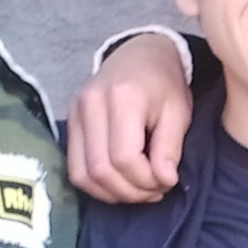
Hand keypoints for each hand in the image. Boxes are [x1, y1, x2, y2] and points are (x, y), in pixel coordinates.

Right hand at [65, 33, 192, 203]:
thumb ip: (169, 148)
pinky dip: (96, 185)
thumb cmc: (164, 83)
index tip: (166, 181)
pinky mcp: (69, 122)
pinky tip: (119, 184)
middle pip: (101, 170)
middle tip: (154, 191)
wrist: (140, 54)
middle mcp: (91, 104)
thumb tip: (163, 181)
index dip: (145, 181)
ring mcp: (75, 113)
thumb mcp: (178, 111)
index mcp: (123, 98)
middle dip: (131, 191)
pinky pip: (74, 168)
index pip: (125, 158)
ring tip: (138, 189)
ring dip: (112, 193)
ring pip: (82, 174)